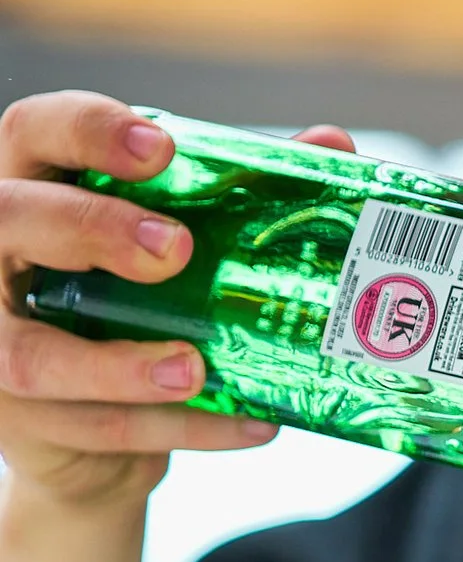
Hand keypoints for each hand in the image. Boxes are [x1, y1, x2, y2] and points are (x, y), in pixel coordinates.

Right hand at [0, 91, 353, 512]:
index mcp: (39, 188)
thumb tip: (332, 143)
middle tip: (176, 250)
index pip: (37, 130)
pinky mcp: (20, 420)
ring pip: (31, 353)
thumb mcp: (186, 243)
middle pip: (12, 219)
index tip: (159, 148)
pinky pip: (96, 429)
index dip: (89, 130)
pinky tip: (250, 424)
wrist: (102, 431)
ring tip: (195, 368)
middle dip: (92, 228)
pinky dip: (180, 429)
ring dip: (116, 366)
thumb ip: (247, 191)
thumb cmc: (139, 303)